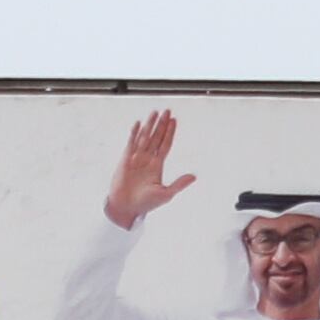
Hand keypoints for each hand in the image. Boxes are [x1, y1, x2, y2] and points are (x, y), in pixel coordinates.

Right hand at [103, 111, 195, 229]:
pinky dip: (134, 134)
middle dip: (161, 124)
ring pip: (145, 137)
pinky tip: (138, 124)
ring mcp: (136, 158)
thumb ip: (179, 184)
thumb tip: (194, 177)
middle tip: (167, 111)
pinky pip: (131, 143)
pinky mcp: (125, 159)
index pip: (165, 145)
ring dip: (150, 125)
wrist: (126, 207)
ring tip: (155, 112)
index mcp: (157, 166)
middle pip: (156, 137)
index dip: (170, 133)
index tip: (174, 121)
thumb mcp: (166, 193)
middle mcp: (147, 159)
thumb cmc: (145, 204)